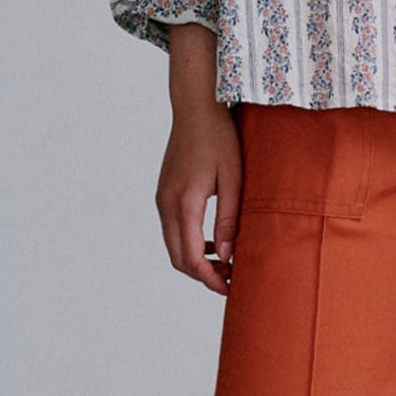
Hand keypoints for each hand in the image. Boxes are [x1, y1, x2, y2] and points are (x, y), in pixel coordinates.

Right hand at [155, 24, 240, 295]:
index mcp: (183, 202)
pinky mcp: (164, 193)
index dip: (210, 279)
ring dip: (197, 261)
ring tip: (227, 264)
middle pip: (178, 258)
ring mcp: (161, 199)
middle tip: (231, 281)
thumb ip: (229, 218)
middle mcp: (166, 204)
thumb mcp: (233, 178)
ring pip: (174, 246)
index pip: (191, 257)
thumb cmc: (219, 138)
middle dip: (203, 276)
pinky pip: (174, 230)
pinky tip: (215, 242)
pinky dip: (191, 244)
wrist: (195, 107)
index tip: (231, 288)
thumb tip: (229, 255)